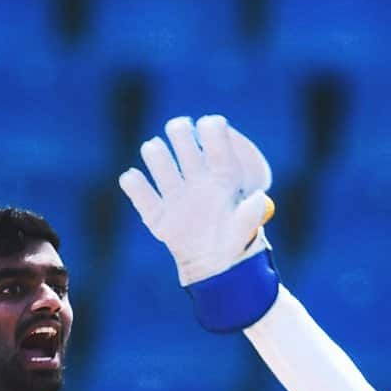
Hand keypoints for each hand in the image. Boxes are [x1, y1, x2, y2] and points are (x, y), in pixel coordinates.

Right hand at [119, 115, 274, 286]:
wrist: (214, 266)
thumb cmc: (233, 242)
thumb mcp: (245, 230)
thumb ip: (250, 215)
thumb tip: (258, 200)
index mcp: (221, 176)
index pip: (217, 142)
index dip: (212, 129)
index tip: (207, 124)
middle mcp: (196, 178)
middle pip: (183, 141)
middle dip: (179, 131)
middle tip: (178, 129)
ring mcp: (176, 194)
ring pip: (160, 161)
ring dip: (156, 152)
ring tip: (154, 149)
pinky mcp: (158, 215)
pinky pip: (141, 196)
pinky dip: (134, 185)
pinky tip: (132, 177)